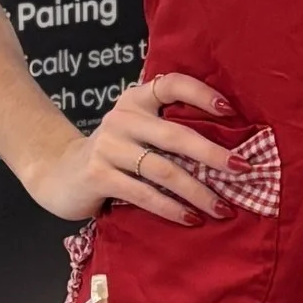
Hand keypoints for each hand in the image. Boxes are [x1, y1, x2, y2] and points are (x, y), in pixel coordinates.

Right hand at [27, 71, 235, 225]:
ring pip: (165, 170)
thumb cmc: (114, 154)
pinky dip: (172, 208)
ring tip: (223, 207)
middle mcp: (122, 118)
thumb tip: (229, 147)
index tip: (231, 112)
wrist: (59, 174)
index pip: (172, 84)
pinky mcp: (99, 176)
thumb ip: (168, 129)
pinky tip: (191, 218)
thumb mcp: (137, 131)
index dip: (202, 94)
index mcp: (136, 100)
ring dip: (198, 192)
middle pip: (176, 135)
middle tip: (243, 169)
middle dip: (214, 155)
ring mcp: (109, 147)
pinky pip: (144, 194)